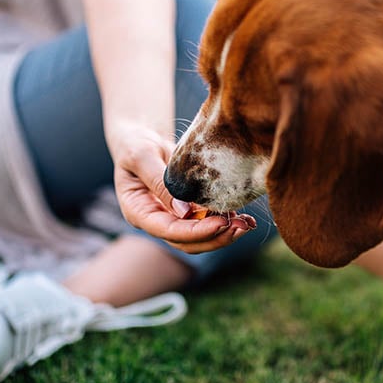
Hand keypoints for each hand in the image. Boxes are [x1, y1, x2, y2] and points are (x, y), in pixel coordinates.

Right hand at [112, 128, 254, 252]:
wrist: (141, 139)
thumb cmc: (136, 144)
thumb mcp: (142, 156)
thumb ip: (159, 182)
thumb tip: (184, 212)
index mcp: (138, 212)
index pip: (169, 231)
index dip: (196, 232)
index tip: (221, 223)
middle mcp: (155, 221)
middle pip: (186, 242)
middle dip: (215, 237)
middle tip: (242, 227)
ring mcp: (171, 218)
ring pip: (199, 238)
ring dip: (224, 234)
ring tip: (247, 223)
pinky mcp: (186, 212)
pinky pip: (206, 223)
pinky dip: (225, 222)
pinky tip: (243, 217)